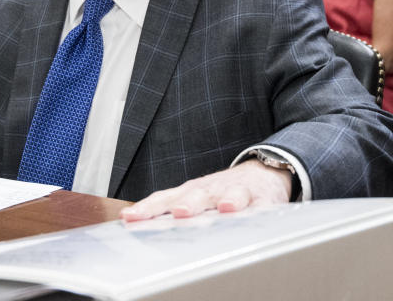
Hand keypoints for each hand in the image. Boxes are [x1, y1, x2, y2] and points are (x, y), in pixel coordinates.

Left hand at [119, 159, 291, 221]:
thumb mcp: (192, 197)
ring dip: (228, 201)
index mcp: (190, 192)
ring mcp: (237, 193)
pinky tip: (258, 215)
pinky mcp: (263, 200)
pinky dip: (260, 210)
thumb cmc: (219, 190)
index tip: (130, 218)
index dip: (148, 208)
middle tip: (179, 212)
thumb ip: (166, 208)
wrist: (261, 172)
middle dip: (188, 203)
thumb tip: (130, 220)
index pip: (164, 199)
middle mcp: (211, 190)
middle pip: (198, 195)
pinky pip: (263, 206)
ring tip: (224, 208)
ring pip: (233, 195)